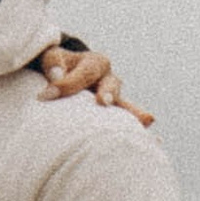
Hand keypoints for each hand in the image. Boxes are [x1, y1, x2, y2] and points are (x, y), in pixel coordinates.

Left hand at [39, 44, 154, 127]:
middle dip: (107, 93)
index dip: (65, 84)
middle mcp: (109, 79)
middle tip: (102, 101)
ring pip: (124, 106)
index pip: (83, 74)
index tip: (45, 96)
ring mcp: (114, 99)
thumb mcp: (51, 59)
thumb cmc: (56, 67)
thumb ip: (53, 63)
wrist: (63, 75)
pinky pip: (127, 123)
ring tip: (144, 121)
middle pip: (112, 85)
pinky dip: (138, 130)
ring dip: (130, 114)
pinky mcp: (113, 117)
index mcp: (95, 62)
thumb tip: (57, 76)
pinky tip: (154, 141)